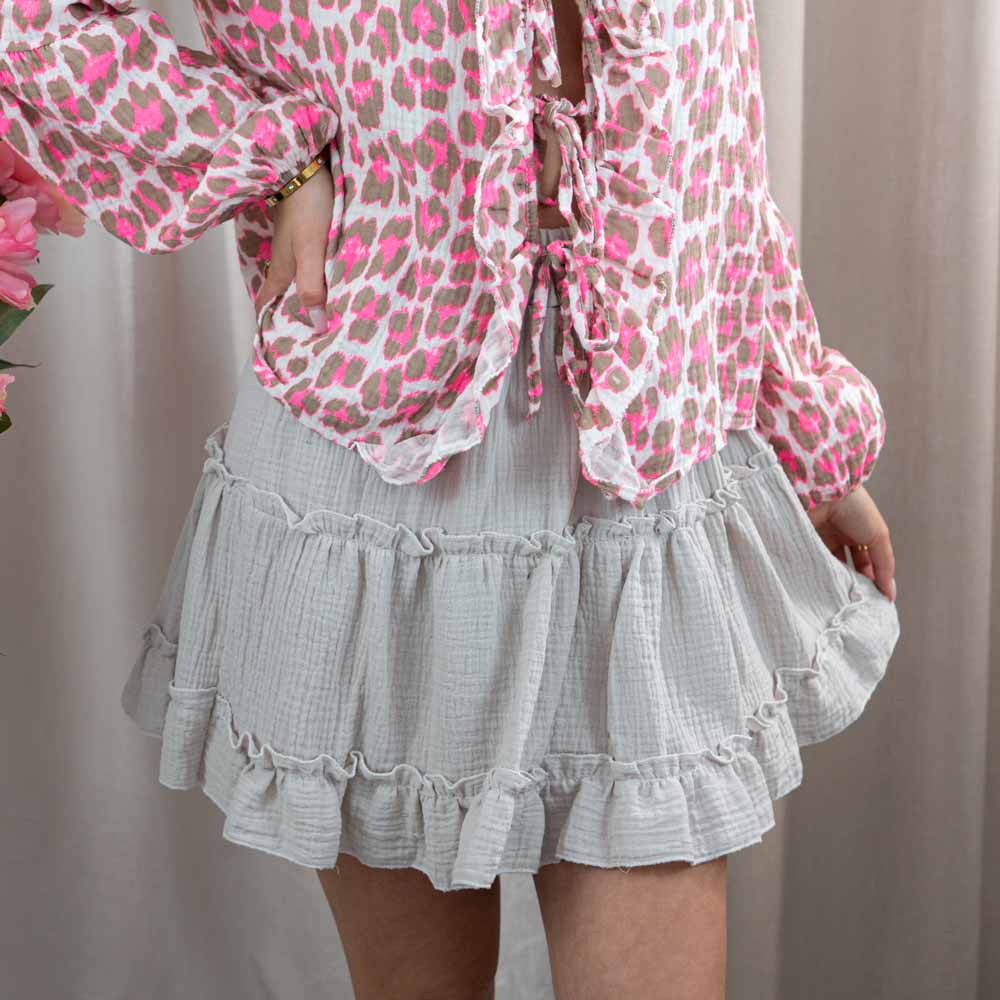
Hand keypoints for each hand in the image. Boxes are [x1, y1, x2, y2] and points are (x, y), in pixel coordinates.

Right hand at [254, 159, 333, 328]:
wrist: (303, 163)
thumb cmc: (309, 206)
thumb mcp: (311, 250)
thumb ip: (311, 285)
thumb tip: (316, 323)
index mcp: (282, 267)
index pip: (267, 302)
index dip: (269, 323)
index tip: (274, 345)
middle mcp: (283, 258)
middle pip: (281, 292)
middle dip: (287, 313)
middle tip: (301, 336)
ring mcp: (292, 243)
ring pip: (293, 276)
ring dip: (300, 295)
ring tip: (316, 314)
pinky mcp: (303, 230)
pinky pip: (305, 261)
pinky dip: (311, 276)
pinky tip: (326, 280)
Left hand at [807, 485, 895, 602]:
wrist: (822, 491)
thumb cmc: (855, 508)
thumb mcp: (878, 536)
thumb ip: (884, 565)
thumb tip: (890, 594)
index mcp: (859, 532)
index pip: (867, 562)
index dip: (871, 580)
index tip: (874, 602)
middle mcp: (838, 536)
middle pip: (846, 568)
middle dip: (852, 585)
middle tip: (855, 605)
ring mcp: (819, 540)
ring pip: (828, 569)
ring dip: (834, 583)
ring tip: (839, 602)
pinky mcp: (802, 543)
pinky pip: (810, 564)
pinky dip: (817, 576)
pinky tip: (822, 591)